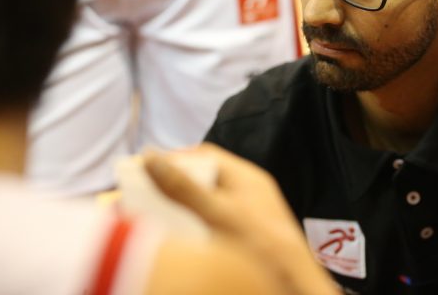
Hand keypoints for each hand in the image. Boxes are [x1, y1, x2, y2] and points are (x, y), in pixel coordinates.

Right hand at [144, 144, 337, 294]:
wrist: (294, 283)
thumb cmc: (260, 243)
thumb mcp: (216, 212)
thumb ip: (184, 187)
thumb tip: (151, 158)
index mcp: (246, 178)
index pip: (205, 155)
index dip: (175, 158)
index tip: (146, 167)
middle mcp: (249, 193)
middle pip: (204, 180)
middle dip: (174, 185)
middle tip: (143, 196)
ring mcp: (249, 215)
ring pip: (207, 203)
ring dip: (182, 208)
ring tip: (153, 219)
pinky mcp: (246, 238)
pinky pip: (213, 224)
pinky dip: (194, 227)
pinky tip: (180, 241)